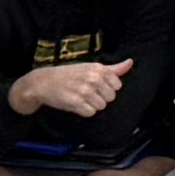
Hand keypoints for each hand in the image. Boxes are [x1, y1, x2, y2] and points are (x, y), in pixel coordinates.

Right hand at [14, 56, 128, 119]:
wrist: (43, 82)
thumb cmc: (69, 74)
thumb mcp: (91, 67)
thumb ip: (113, 68)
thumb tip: (130, 62)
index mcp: (99, 69)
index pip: (117, 85)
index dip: (107, 88)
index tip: (95, 85)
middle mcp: (93, 79)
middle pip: (110, 98)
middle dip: (100, 97)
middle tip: (85, 91)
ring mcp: (85, 91)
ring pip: (101, 106)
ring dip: (91, 104)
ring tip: (79, 97)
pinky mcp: (76, 103)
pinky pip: (90, 113)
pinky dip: (83, 111)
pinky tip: (75, 103)